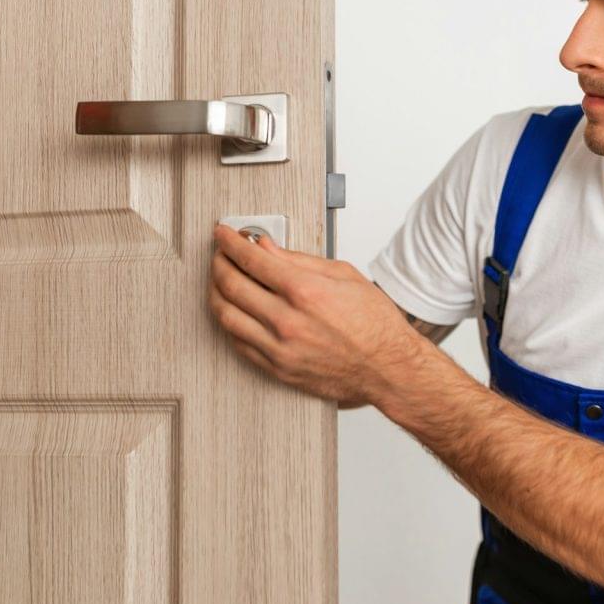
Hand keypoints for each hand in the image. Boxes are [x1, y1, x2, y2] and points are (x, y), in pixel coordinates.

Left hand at [208, 223, 423, 407]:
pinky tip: (233, 310)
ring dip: (215, 293)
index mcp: (305, 292)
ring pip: (226, 316)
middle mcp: (287, 321)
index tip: (223, 234)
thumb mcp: (344, 275)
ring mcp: (279, 349)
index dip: (230, 242)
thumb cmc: (375, 325)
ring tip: (219, 281)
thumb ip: (299, 259)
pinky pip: (238, 343)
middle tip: (219, 254)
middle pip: (231, 286)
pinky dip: (229, 322)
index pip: (251, 259)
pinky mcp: (277, 369)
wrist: (388, 369)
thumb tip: (266, 247)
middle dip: (218, 263)